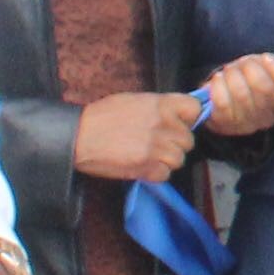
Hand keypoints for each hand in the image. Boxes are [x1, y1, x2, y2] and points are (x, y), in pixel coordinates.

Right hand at [73, 90, 200, 185]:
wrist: (79, 135)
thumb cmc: (102, 116)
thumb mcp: (134, 100)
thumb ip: (159, 106)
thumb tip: (177, 114)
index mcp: (161, 104)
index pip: (195, 109)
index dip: (188, 118)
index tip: (179, 123)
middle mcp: (163, 124)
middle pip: (188, 140)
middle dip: (175, 143)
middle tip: (157, 143)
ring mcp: (156, 147)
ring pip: (178, 159)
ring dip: (166, 160)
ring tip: (147, 155)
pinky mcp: (147, 166)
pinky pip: (165, 174)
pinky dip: (155, 173)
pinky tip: (141, 165)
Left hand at [198, 54, 273, 137]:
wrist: (222, 103)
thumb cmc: (245, 82)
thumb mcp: (262, 71)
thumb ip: (269, 66)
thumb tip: (266, 60)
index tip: (266, 57)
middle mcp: (269, 118)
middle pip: (264, 88)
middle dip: (250, 67)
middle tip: (242, 62)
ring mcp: (247, 125)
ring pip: (242, 94)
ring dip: (232, 75)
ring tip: (228, 70)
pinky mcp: (225, 125)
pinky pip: (223, 103)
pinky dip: (218, 86)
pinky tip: (218, 79)